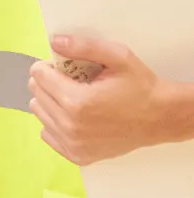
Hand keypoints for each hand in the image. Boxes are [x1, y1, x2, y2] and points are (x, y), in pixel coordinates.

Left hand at [28, 35, 171, 165]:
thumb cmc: (139, 86)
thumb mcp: (117, 56)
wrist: (160, 118)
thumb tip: (54, 41)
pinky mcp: (76, 156)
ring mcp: (72, 144)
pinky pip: (47, 134)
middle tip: (73, 81)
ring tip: (75, 98)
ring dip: (51, 101)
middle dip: (49, 82)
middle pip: (36, 93)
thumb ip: (83, 46)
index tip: (66, 67)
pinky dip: (55, 122)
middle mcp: (70, 126)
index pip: (38, 75)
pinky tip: (75, 116)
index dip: (49, 66)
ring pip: (39, 113)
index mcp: (77, 101)